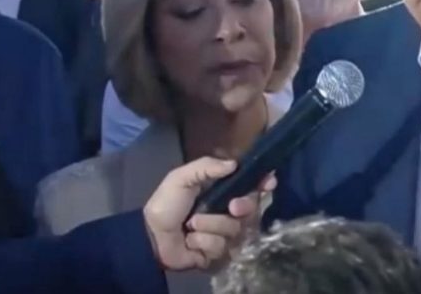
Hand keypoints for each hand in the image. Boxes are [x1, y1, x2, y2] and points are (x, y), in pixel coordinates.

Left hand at [143, 157, 274, 270]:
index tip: (269, 182)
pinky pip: (222, 248)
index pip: (251, 186)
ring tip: (191, 226)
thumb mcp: (181, 178)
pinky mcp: (219, 255)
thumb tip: (234, 163)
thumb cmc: (166, 205)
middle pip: (252, 210)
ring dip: (211, 226)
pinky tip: (191, 242)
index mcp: (223, 192)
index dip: (263, 184)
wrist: (151, 237)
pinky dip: (203, 243)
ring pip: (235, 230)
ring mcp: (226, 235)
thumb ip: (206, 166)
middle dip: (244, 207)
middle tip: (232, 207)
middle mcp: (229, 213)